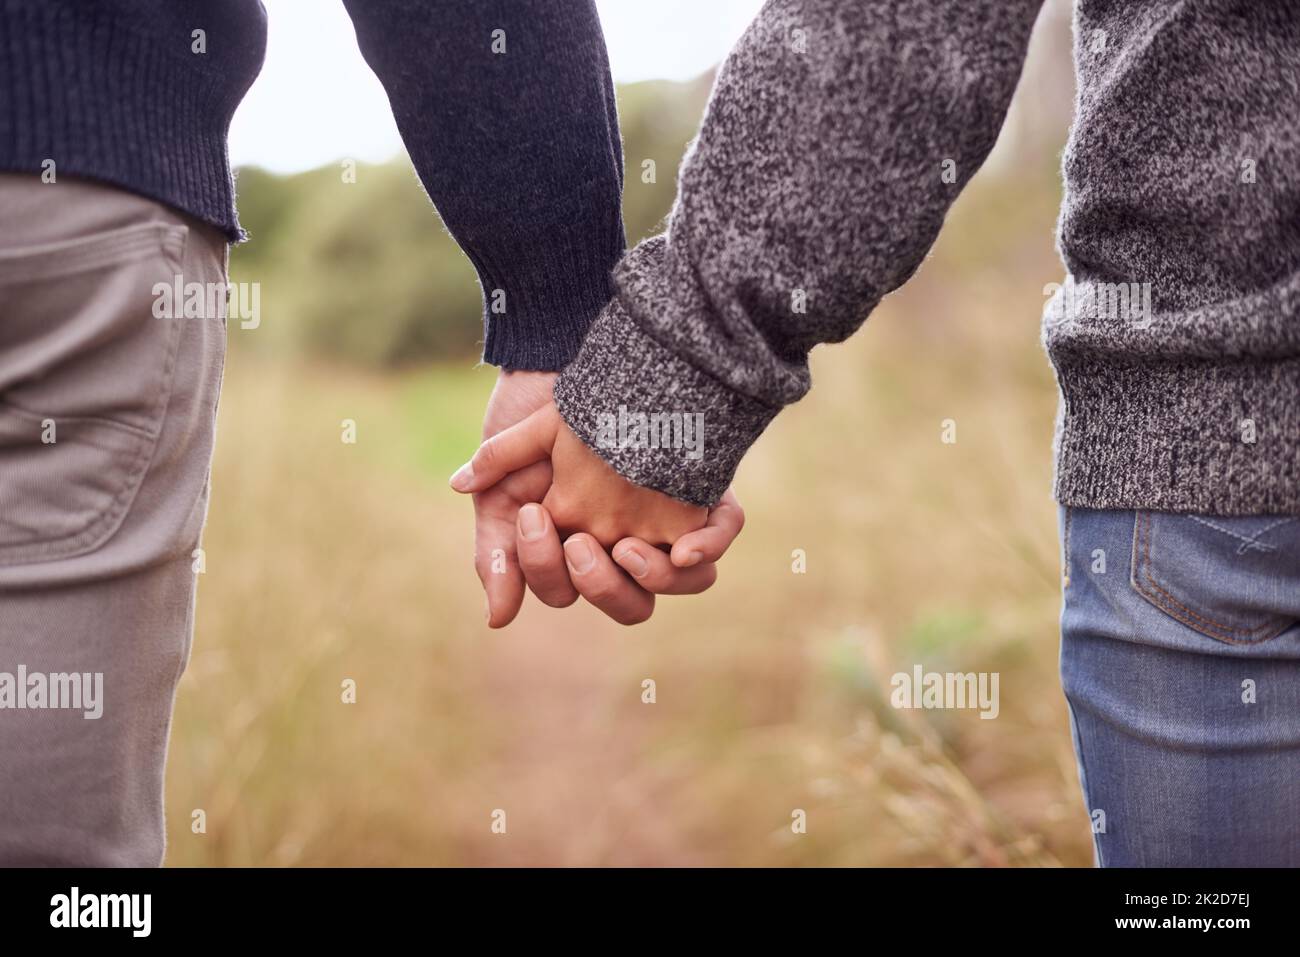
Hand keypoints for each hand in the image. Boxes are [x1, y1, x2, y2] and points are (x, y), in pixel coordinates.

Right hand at [458, 388, 741, 625]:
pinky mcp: (700, 488)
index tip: (534, 515)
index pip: (567, 588)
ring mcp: (666, 518)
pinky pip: (720, 533)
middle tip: (582, 544)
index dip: (546, 567)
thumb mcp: (504, 486)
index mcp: (574, 546)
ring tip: (627, 546)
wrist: (571, 350)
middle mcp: (624, 540)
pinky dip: (708, 545)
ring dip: (655, 577)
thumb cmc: (530, 417)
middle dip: (602, 584)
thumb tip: (500, 620)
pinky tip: (684, 546)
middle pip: (629, 602)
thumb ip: (496, 553)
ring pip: (681, 580)